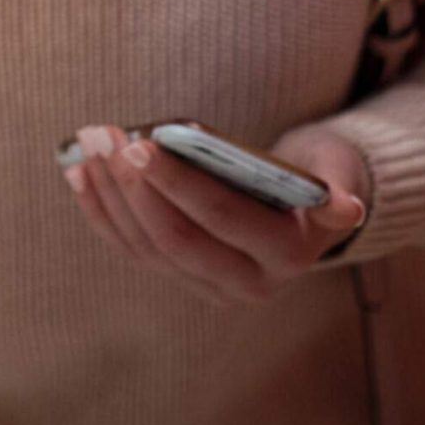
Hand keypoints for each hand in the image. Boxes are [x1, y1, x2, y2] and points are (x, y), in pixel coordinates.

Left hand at [60, 120, 369, 304]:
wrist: (308, 209)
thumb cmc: (319, 174)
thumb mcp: (338, 172)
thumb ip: (340, 187)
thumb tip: (345, 205)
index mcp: (289, 256)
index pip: (222, 219)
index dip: (178, 183)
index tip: (140, 144)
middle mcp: (249, 284)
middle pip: (176, 240)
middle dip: (133, 187)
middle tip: (104, 136)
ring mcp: (211, 287)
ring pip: (147, 248)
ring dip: (110, 195)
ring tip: (89, 144)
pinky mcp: (184, 279)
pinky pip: (133, 250)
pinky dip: (102, 212)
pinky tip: (80, 174)